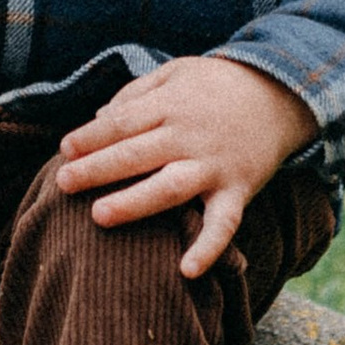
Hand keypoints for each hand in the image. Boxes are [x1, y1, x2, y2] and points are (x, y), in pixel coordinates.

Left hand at [51, 55, 316, 278]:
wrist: (281, 93)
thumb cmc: (215, 85)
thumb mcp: (174, 73)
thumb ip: (135, 94)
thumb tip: (96, 119)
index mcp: (170, 105)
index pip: (123, 122)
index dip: (91, 136)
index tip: (64, 150)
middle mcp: (189, 136)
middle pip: (137, 153)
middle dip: (98, 168)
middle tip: (63, 183)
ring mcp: (214, 165)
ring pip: (170, 186)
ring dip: (135, 202)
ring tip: (99, 215)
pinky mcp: (238, 190)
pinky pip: (224, 222)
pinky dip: (209, 247)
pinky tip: (187, 270)